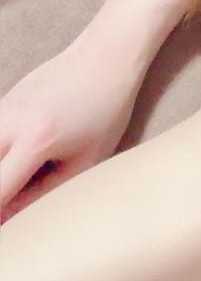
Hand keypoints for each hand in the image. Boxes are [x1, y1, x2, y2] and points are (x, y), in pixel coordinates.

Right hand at [0, 30, 145, 220]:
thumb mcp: (87, 158)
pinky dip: (3, 150)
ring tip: (26, 172)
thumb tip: (11, 219)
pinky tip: (24, 154)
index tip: (8, 229)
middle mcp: (12, 119)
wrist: (110, 51)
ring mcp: (5, 105)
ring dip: (1, 167)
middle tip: (21, 191)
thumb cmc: (107, 107)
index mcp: (36, 139)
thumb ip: (46, 193)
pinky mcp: (6, 97)